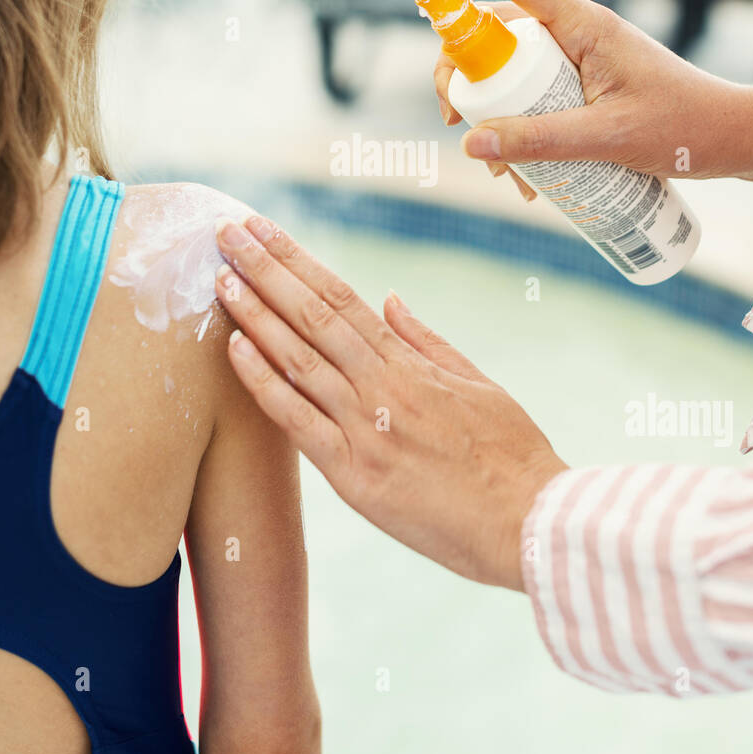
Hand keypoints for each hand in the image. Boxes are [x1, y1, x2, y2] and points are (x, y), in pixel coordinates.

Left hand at [214, 214, 566, 590]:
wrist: (532, 523)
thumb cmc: (513, 456)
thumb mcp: (478, 385)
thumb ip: (427, 342)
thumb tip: (389, 298)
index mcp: (411, 364)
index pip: (342, 297)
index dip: (297, 260)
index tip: (262, 230)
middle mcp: (383, 387)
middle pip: (312, 316)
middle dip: (265, 270)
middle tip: (225, 232)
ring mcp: (367, 429)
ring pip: (299, 359)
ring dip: (255, 315)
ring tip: (220, 278)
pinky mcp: (356, 477)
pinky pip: (299, 422)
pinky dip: (264, 383)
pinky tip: (234, 348)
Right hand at [400, 0, 752, 192]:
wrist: (733, 139)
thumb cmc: (685, 128)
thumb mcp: (608, 139)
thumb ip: (540, 141)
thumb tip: (471, 144)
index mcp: (583, 23)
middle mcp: (575, 31)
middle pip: (495, 31)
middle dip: (461, 74)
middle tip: (452, 121)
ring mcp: (577, 58)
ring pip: (510, 72)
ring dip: (491, 116)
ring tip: (503, 174)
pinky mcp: (582, 85)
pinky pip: (533, 98)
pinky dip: (518, 133)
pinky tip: (527, 180)